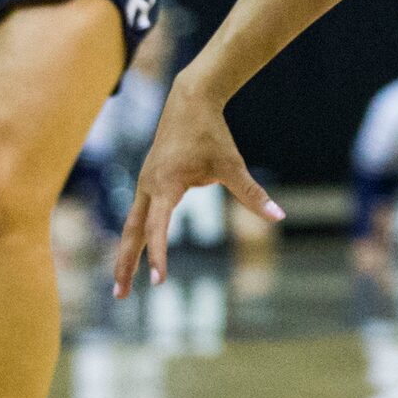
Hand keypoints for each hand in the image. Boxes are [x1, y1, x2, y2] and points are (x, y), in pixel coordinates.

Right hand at [113, 74, 281, 295]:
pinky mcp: (148, 181)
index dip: (158, 256)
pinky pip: (137, 215)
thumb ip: (251, 193)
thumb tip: (278, 216)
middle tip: (119, 295)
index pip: (158, 229)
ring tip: (121, 284)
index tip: (159, 281)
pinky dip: (134, 236)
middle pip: (132, 233)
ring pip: (131, 225)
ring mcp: (144, 184)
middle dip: (125, 264)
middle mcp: (148, 187)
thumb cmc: (211, 133)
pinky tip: (135, 254)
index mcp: (165, 185)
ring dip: (126, 253)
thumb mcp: (232, 165)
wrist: (189, 102)